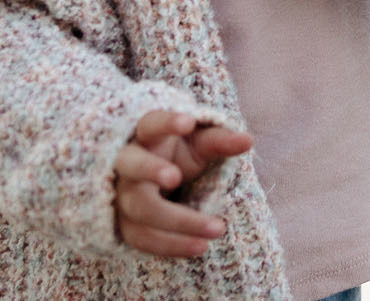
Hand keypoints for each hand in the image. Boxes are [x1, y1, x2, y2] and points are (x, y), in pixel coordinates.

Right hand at [114, 109, 253, 256]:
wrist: (153, 179)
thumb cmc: (178, 152)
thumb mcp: (199, 143)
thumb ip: (220, 141)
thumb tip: (248, 140)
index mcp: (146, 135)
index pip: (151, 122)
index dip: (166, 123)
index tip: (188, 123)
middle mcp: (126, 164)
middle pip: (131, 166)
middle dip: (151, 170)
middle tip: (177, 178)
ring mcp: (121, 196)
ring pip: (139, 209)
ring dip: (177, 221)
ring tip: (217, 228)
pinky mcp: (123, 224)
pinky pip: (142, 239)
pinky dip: (171, 245)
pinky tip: (200, 247)